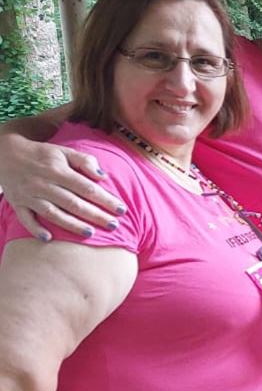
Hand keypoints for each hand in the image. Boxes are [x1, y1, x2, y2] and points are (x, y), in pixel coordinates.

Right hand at [0, 135, 124, 239]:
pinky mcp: (17, 203)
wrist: (5, 153)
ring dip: (71, 225)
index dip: (105, 199)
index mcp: (58, 170)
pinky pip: (26, 219)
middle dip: (95, 215)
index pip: (87, 188)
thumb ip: (85, 161)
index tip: (121, 210)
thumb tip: (103, 177)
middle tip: (113, 225)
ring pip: (52, 213)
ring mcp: (29, 195)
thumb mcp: (64, 151)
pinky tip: (49, 239)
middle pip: (73, 203)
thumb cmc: (42, 154)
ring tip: (91, 233)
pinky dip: (36, 229)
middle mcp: (44, 184)